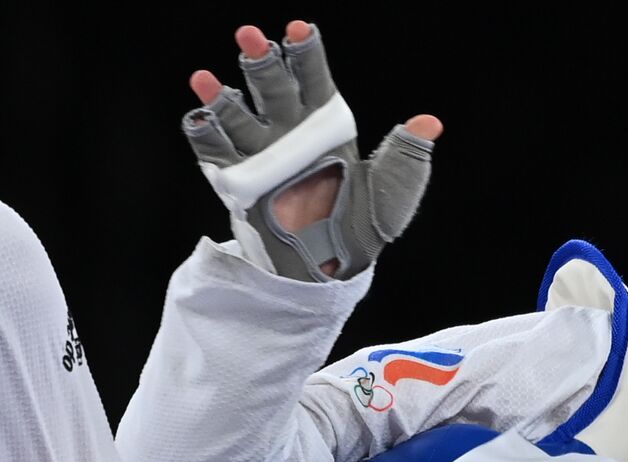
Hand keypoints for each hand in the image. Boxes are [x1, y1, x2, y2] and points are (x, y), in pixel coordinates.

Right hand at [184, 20, 443, 280]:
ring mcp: (264, 156)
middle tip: (249, 35)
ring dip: (221, 96)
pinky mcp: (241, 182)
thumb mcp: (393, 189)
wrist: (336, 265)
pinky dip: (204, 136)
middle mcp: (291, 133)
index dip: (305, 54)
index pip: (314, 79)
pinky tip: (197, 119)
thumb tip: (430, 123)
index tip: (297, 30)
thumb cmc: (366, 223)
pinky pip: (217, 154)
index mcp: (327, 125)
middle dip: (261, 62)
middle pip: (273, 88)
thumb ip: (407, 153)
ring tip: (203, 77)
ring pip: (238, 116)